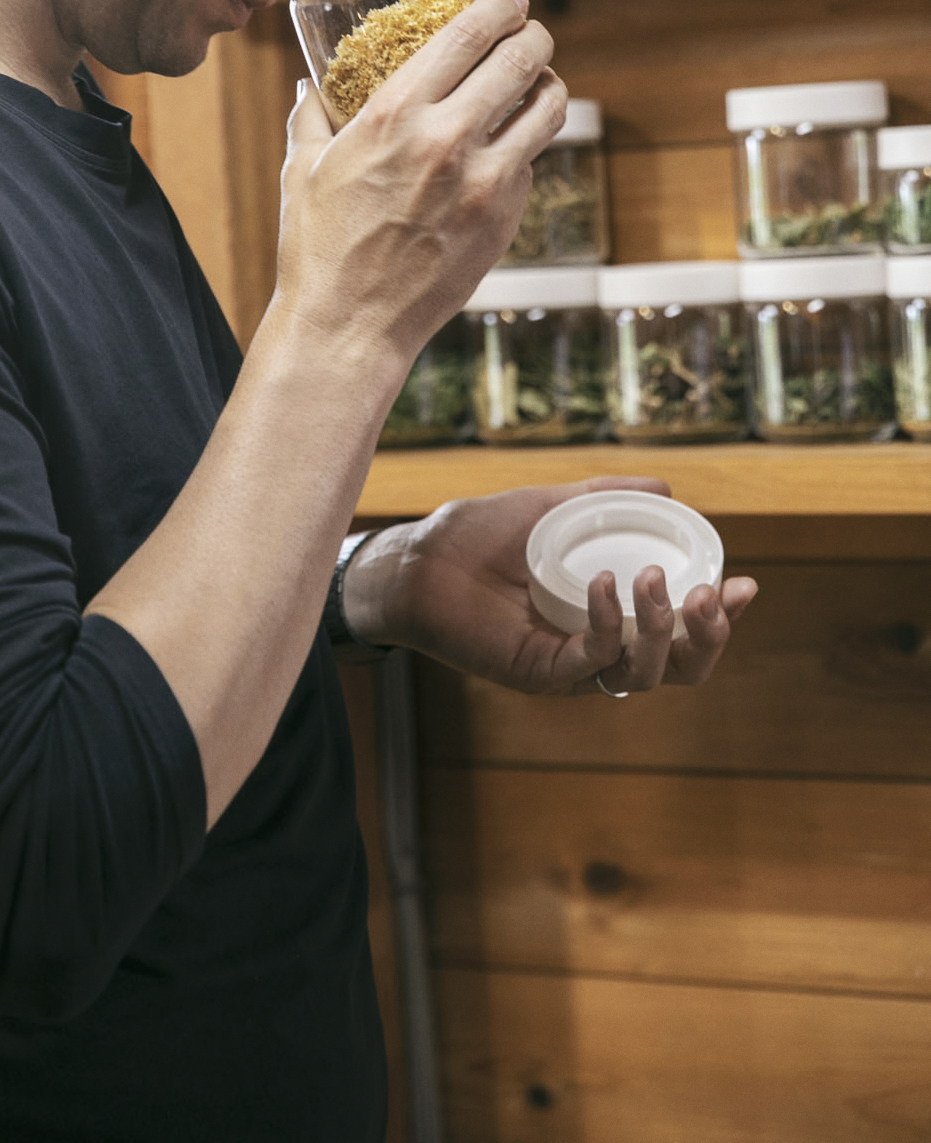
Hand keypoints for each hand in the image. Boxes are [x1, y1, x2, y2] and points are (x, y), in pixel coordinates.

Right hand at [274, 0, 565, 376]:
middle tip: (529, 33)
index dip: (501, 5)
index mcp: (394, 114)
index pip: (469, 33)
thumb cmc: (318, 247)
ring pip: (549, 108)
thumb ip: (311, 116)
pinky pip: (531, 163)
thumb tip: (310, 84)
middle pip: (524, 59)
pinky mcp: (504, 219)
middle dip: (533, 35)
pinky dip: (523, 147)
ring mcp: (484, 183)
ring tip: (537, 83)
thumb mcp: (303, 169)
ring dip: (547, 85)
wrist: (348, 326)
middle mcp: (446, 140)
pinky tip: (503, 150)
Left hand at [341, 479, 757, 695]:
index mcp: (611, 620)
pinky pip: (590, 663)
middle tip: (710, 594)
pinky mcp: (539, 671)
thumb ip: (607, 498)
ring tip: (658, 580)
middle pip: (678, 669)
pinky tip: (607, 585)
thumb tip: (667, 489)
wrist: (419, 557)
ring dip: (662, 630)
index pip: (682, 635)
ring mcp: (570, 667)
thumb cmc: (480, 536)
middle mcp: (597, 651)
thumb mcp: (554, 507)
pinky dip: (608, 626)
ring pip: (642, 673)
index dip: (720, 619)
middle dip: (708, 638)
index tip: (744, 582)